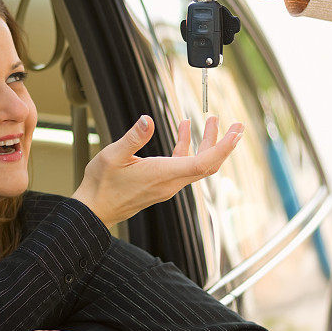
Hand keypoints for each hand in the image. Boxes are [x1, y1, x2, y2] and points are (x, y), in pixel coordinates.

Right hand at [71, 115, 243, 227]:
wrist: (93, 210)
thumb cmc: (101, 185)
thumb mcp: (113, 156)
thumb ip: (133, 138)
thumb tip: (148, 120)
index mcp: (163, 174)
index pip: (203, 162)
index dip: (222, 148)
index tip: (236, 133)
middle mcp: (170, 182)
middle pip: (207, 164)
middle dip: (224, 144)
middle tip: (238, 126)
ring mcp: (167, 184)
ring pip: (196, 164)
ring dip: (206, 142)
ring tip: (212, 121)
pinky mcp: (161, 184)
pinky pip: (182, 164)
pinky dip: (187, 146)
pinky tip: (183, 129)